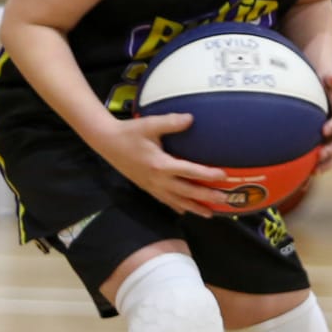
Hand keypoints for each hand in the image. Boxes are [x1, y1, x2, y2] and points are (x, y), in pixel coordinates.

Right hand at [101, 112, 226, 216]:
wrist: (106, 142)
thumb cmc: (129, 132)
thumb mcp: (150, 125)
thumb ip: (171, 122)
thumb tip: (191, 118)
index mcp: (161, 165)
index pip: (189, 171)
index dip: (207, 174)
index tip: (224, 175)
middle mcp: (158, 180)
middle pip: (187, 192)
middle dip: (206, 196)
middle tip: (225, 199)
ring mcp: (152, 186)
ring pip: (177, 201)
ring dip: (194, 207)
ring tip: (210, 213)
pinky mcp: (146, 187)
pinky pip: (165, 200)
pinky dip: (177, 206)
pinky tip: (185, 210)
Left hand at [316, 71, 331, 171]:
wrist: (322, 88)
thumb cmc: (323, 81)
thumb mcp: (327, 76)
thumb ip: (331, 77)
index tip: (325, 129)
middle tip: (320, 155)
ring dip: (327, 163)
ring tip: (314, 171)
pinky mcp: (325, 144)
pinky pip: (323, 158)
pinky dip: (315, 168)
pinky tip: (303, 178)